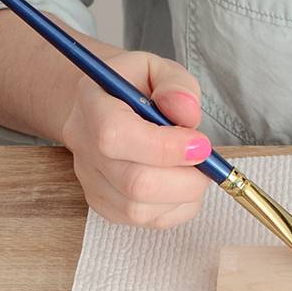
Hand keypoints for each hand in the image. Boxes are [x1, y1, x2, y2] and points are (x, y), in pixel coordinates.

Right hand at [61, 51, 211, 228]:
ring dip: (184, 195)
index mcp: (92, 105)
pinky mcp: (105, 205)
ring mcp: (91, 181)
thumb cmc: (135, 87)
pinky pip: (147, 222)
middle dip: (186, 178)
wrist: (104, 105)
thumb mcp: (158, 68)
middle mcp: (84, 147)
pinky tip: (183, 184)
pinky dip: (178, 208)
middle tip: (206, 161)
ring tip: (195, 170)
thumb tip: (187, 114)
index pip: (117, 136)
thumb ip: (176, 85)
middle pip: (134, 183)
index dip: (166, 147)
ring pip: (140, 210)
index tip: (201, 144)